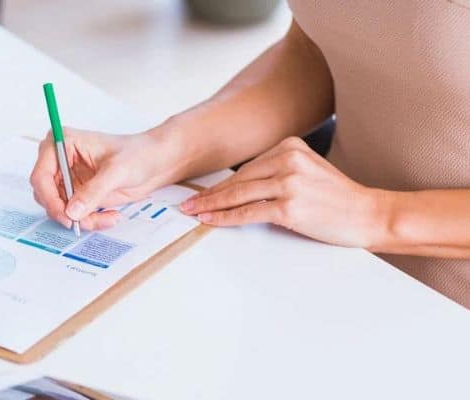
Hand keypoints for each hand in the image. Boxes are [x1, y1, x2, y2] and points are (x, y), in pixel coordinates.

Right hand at [30, 128, 169, 230]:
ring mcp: (68, 179)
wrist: (155, 162)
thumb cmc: (138, 154)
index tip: (65, 215)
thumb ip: (93, 191)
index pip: (41, 174)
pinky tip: (110, 216)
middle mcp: (60, 161)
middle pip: (45, 195)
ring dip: (81, 219)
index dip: (49, 197)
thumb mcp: (117, 171)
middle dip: (65, 213)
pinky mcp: (77, 194)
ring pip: (59, 209)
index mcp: (63, 143)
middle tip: (84, 223)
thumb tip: (72, 211)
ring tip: (107, 218)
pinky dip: (90, 221)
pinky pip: (73, 215)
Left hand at [180, 137, 386, 247]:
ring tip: (193, 212)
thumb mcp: (308, 170)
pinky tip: (211, 220)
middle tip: (188, 203)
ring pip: (238, 195)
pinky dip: (226, 218)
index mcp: (290, 146)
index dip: (221, 183)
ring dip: (211, 206)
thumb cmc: (338, 198)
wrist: (369, 214)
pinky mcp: (289, 207)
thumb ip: (278, 170)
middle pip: (238, 180)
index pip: (246, 168)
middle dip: (210, 194)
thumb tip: (240, 186)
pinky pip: (249, 212)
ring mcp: (289, 183)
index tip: (202, 191)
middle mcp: (288, 160)